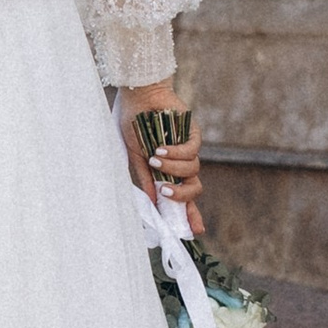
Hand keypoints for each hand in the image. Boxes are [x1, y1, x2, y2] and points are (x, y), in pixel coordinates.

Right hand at [119, 86, 203, 238]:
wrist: (138, 95)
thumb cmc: (132, 122)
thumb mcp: (134, 155)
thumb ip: (145, 178)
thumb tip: (153, 201)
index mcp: (167, 172)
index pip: (183, 197)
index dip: (190, 214)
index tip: (194, 232)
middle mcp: (180, 163)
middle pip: (194, 189)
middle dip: (184, 197)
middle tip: (167, 194)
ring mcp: (188, 149)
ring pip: (193, 171)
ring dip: (173, 169)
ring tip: (154, 158)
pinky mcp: (193, 134)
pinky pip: (192, 151)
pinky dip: (176, 153)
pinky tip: (160, 148)